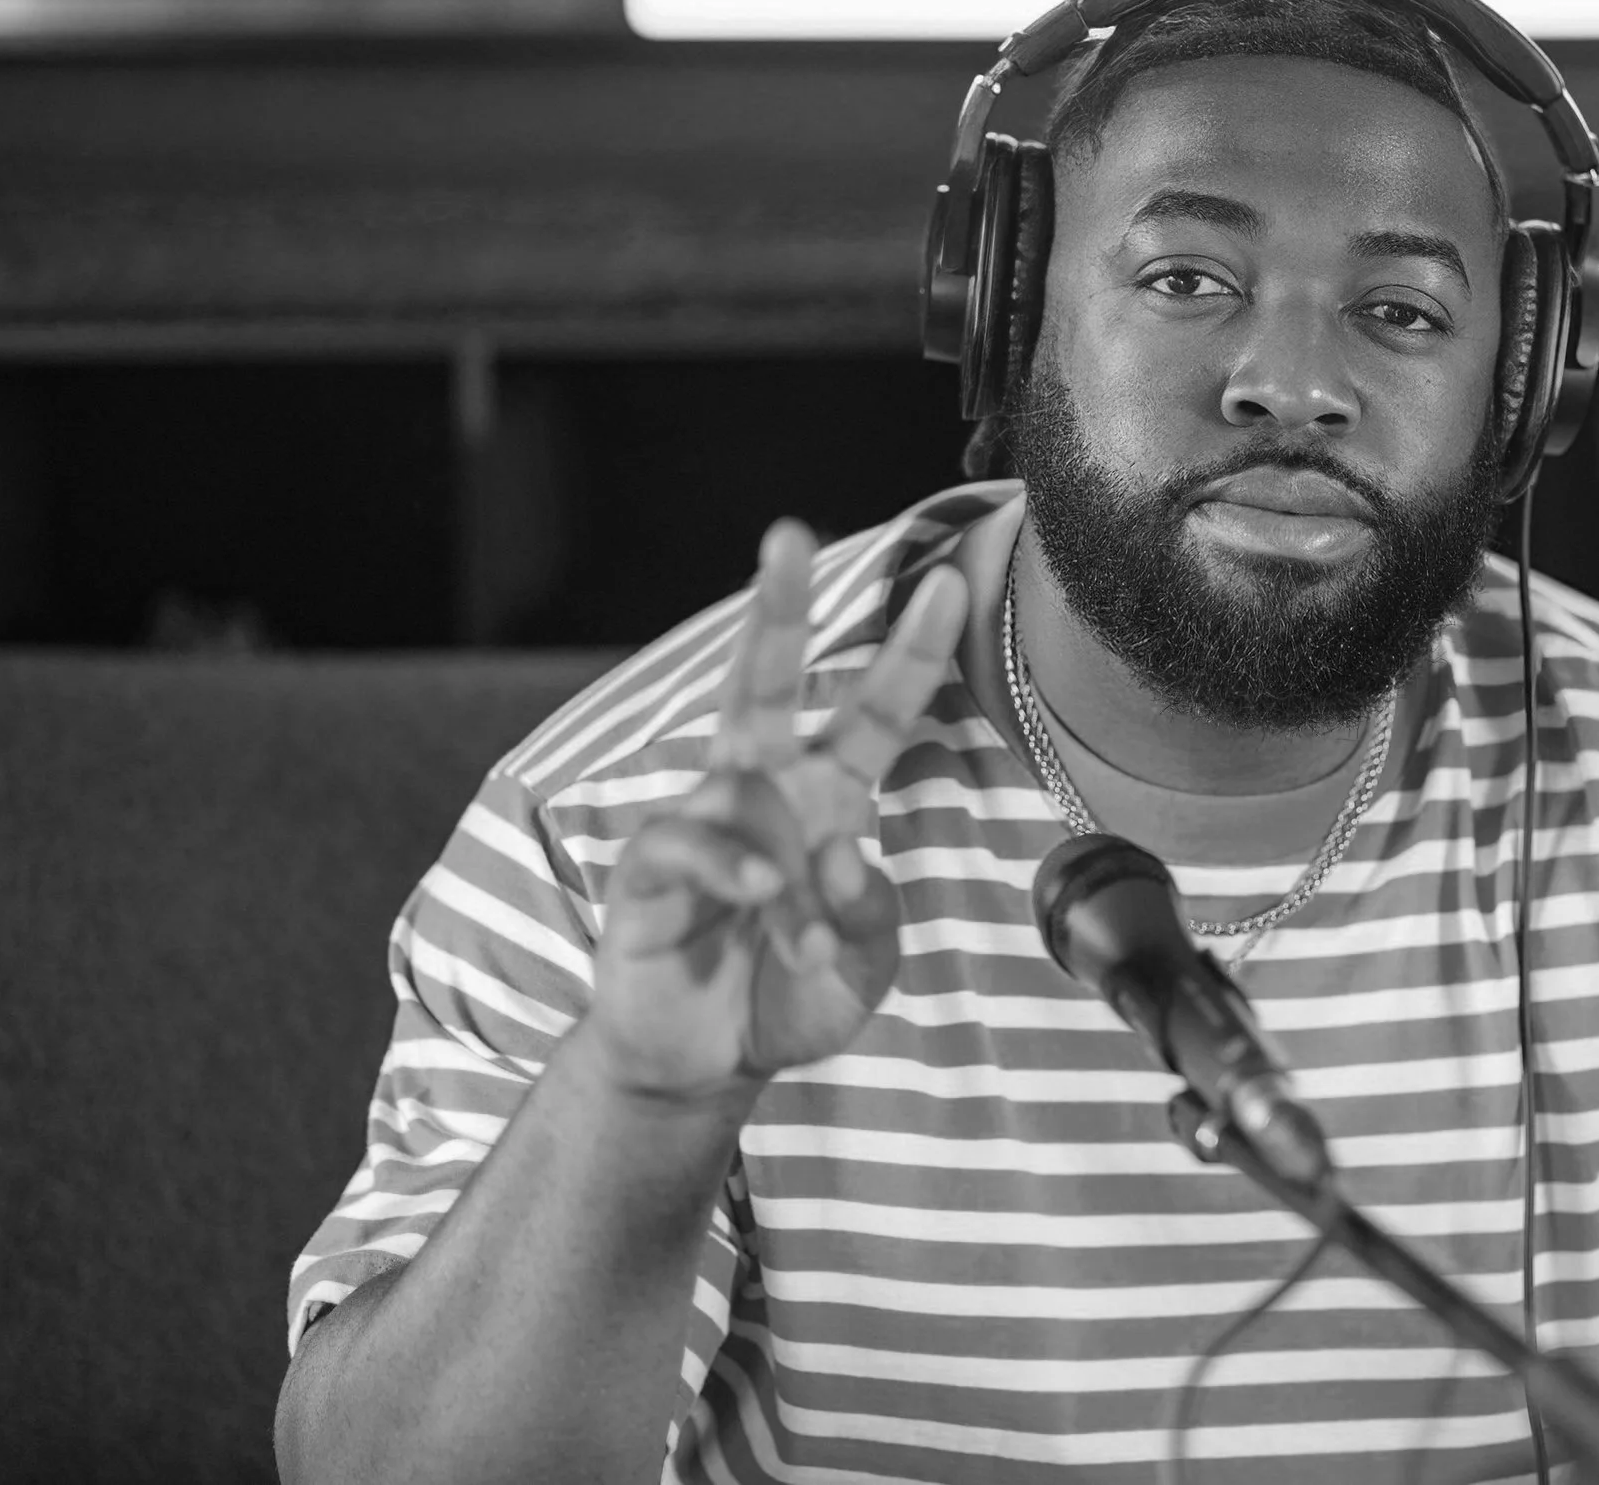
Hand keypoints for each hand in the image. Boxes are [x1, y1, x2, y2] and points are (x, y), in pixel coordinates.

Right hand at [577, 520, 967, 1101]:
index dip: (911, 650)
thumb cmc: (787, 995)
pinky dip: (733, 872)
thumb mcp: (863, 969)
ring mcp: (703, 822)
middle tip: (786, 533)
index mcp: (825, 797)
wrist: (703, 1065)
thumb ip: (873, 916)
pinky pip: (690, 844)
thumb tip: (844, 860)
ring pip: (740, 784)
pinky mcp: (648, 868)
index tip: (949, 581)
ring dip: (784, 869)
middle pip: (766, 680)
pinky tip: (759, 902)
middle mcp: (762, 791)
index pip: (874, 710)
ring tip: (808, 945)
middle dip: (775, 606)